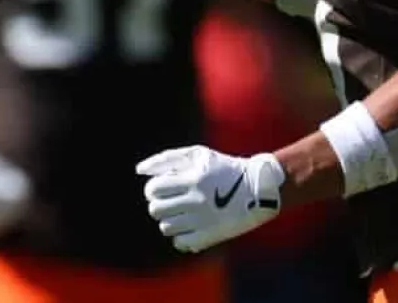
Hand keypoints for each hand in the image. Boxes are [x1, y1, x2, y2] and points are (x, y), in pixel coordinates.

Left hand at [136, 145, 284, 252]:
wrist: (259, 188)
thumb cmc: (223, 167)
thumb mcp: (197, 154)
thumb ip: (166, 159)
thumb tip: (138, 170)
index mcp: (192, 179)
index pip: (154, 189)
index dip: (153, 190)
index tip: (162, 189)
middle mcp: (197, 200)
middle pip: (156, 210)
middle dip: (158, 206)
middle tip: (169, 203)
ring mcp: (204, 220)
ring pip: (166, 227)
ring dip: (169, 221)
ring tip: (180, 215)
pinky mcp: (212, 236)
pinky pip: (181, 243)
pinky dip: (180, 237)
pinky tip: (189, 227)